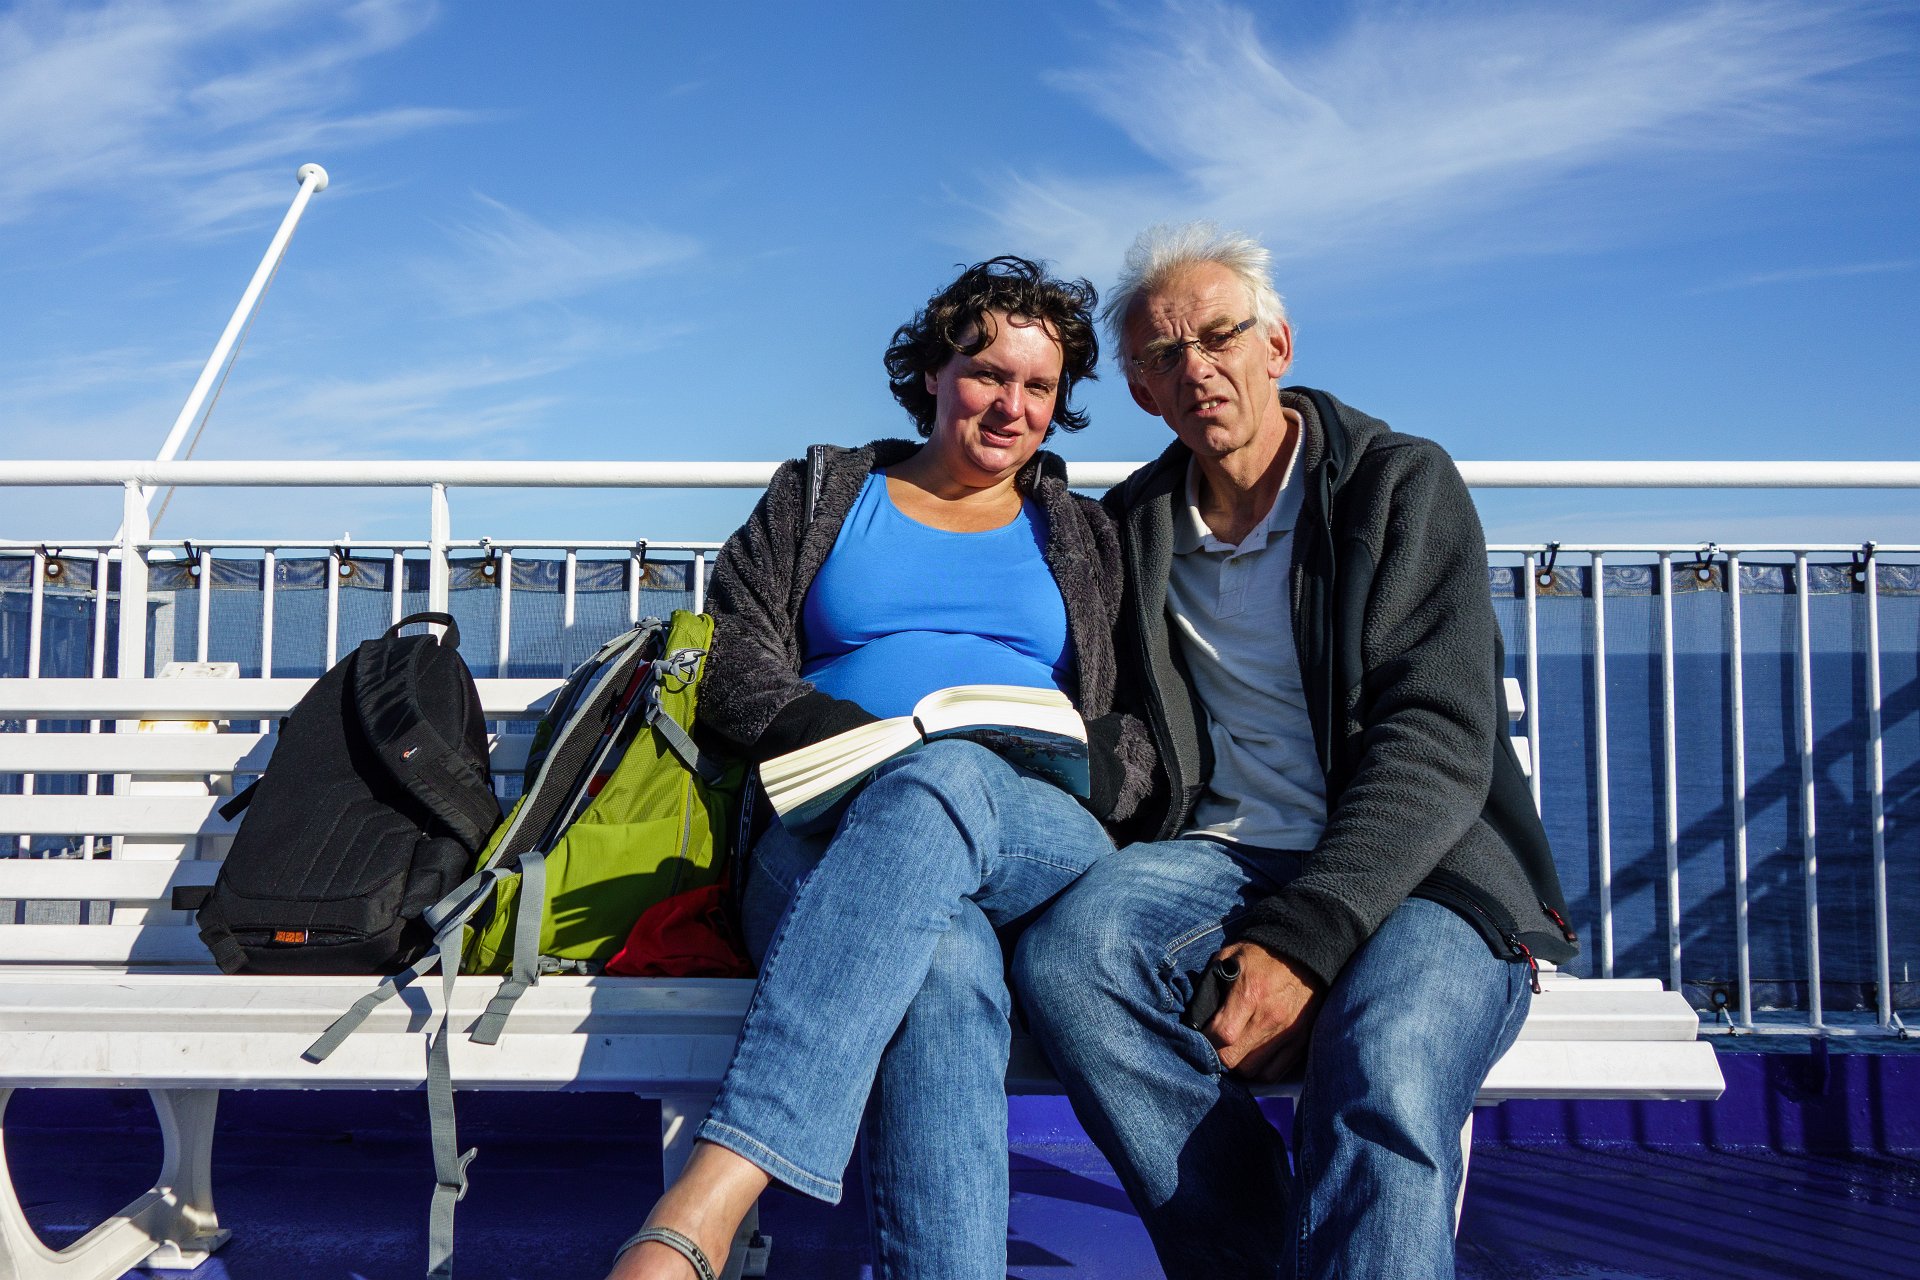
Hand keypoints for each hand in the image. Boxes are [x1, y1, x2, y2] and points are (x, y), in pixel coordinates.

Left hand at [1204, 942, 1322, 1082]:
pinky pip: (1274, 1073)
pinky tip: (1251, 1056)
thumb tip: (1194, 1018)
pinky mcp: (1300, 1040)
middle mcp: (1270, 1018)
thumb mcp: (1226, 958)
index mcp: (1249, 994)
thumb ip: (1208, 988)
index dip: (1205, 1040)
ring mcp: (1288, 1032)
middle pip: (1234, 1059)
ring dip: (1238, 1064)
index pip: (1221, 1035)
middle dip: (1218, 1055)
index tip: (1201, 1035)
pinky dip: (1259, 1070)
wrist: (1304, 951)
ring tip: (1233, 1050)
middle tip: (1215, 1044)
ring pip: (1252, 1071)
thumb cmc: (1259, 954)